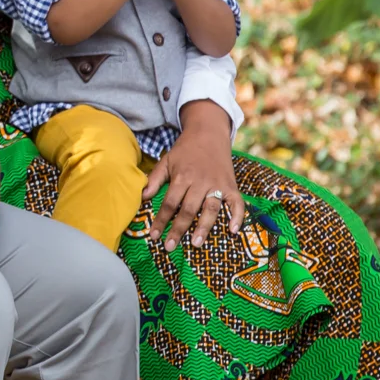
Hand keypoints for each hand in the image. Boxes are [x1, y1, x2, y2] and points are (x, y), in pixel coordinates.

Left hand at [140, 100, 243, 248]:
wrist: (208, 133)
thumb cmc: (184, 150)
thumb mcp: (166, 161)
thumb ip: (154, 179)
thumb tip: (142, 198)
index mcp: (182, 176)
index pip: (170, 203)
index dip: (161, 220)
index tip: (154, 236)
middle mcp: (200, 181)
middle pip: (188, 209)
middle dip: (178, 229)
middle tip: (170, 246)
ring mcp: (217, 184)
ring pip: (211, 208)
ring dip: (204, 227)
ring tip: (196, 244)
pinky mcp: (231, 185)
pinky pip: (236, 203)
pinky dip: (237, 216)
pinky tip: (233, 231)